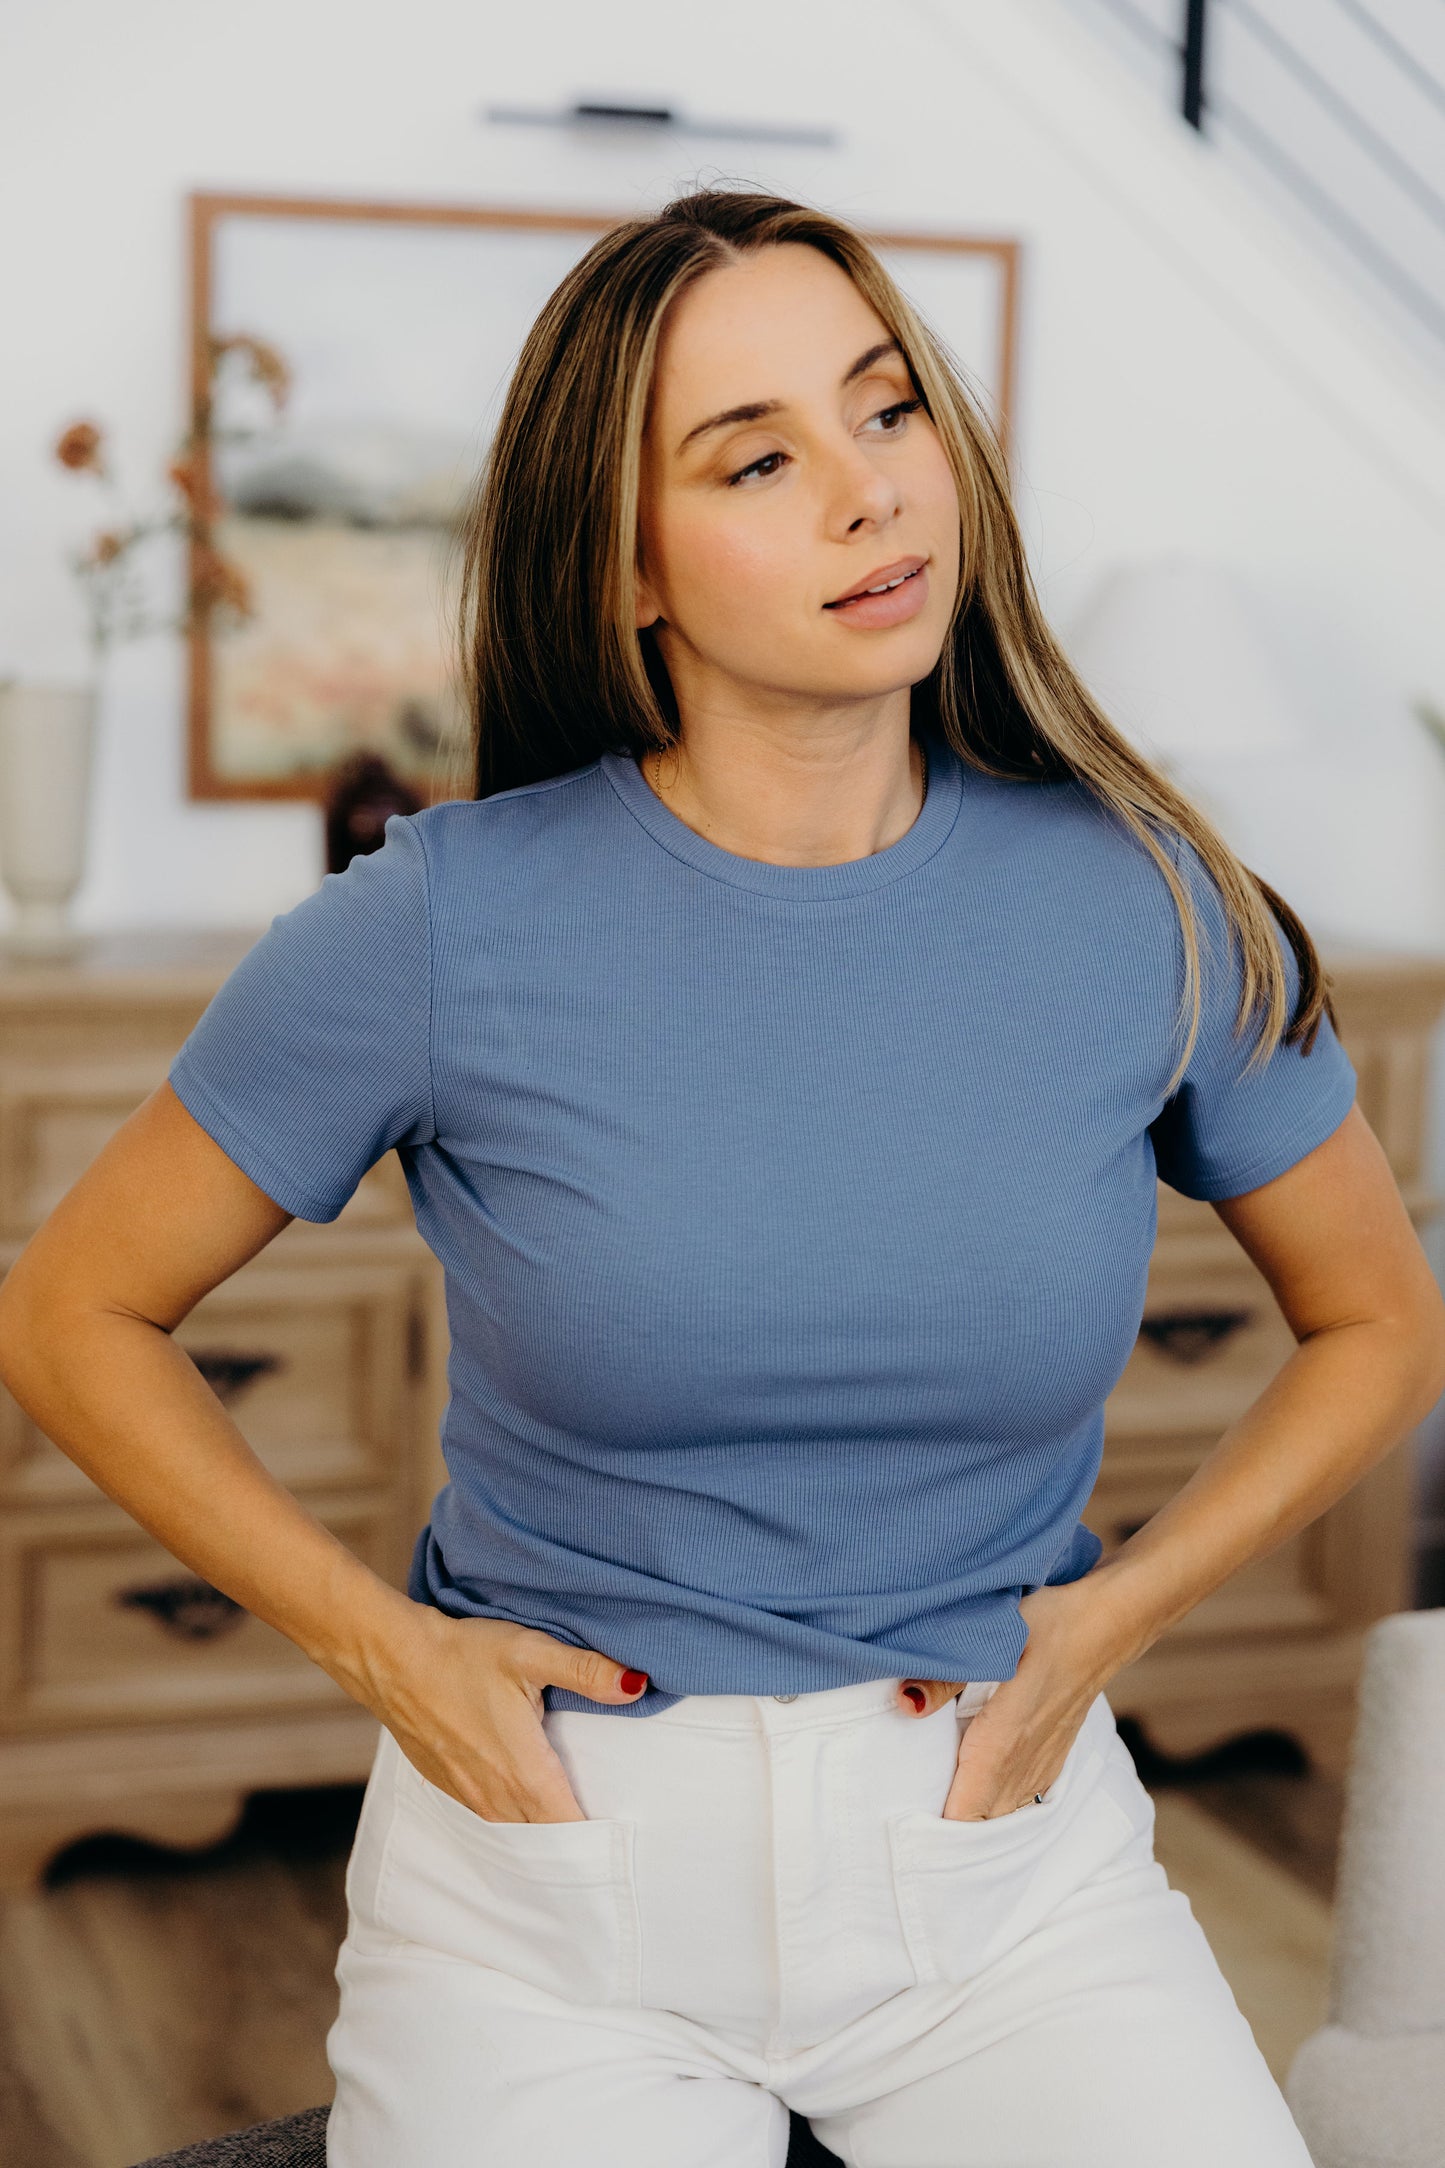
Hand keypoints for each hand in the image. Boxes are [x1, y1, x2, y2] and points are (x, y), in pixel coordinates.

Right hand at [368, 1607, 648, 1822]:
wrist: (391, 1659)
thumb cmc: (462, 1654)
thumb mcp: (530, 1653)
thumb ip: (586, 1671)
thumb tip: (637, 1683)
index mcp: (523, 1771)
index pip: (569, 1829)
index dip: (597, 1841)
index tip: (625, 1844)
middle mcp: (496, 1795)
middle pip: (546, 1837)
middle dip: (576, 1844)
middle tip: (610, 1846)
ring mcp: (468, 1794)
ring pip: (517, 1830)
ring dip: (544, 1833)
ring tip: (575, 1830)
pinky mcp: (448, 1784)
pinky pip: (491, 1817)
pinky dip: (515, 1820)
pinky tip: (526, 1803)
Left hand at [895, 1577, 1132, 1820]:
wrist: (1104, 1625)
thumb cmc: (1047, 1627)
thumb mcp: (992, 1640)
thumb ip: (946, 1677)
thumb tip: (904, 1704)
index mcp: (1004, 1742)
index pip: (966, 1813)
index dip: (935, 1831)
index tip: (905, 1833)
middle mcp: (1025, 1763)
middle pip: (980, 1822)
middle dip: (946, 1833)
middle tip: (908, 1827)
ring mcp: (1043, 1763)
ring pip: (1002, 1813)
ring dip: (971, 1819)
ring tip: (933, 1817)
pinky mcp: (1052, 1755)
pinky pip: (1020, 1798)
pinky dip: (994, 1805)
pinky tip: (975, 1791)